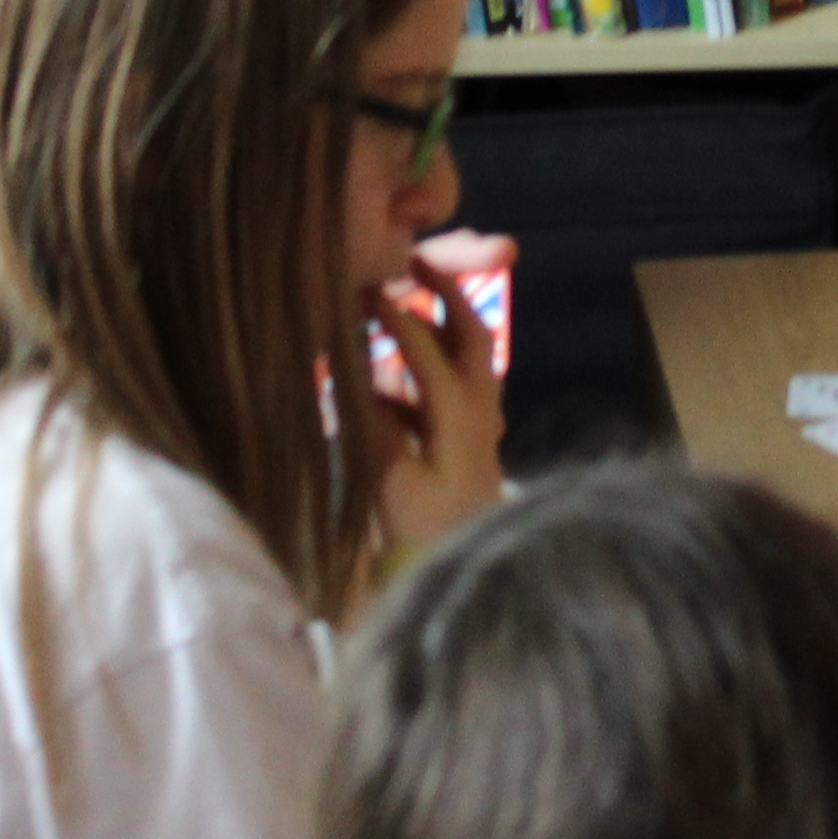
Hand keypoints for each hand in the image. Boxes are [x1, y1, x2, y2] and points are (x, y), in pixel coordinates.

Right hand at [369, 232, 515, 561]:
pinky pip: (453, 390)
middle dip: (444, 293)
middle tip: (411, 261)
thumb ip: (373, 426)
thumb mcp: (389, 482)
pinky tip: (386, 378)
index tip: (366, 287)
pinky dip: (426, 370)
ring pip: (467, 358)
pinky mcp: (472, 444)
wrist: (472, 577)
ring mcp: (481, 424)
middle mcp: (479, 408)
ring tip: (400, 303)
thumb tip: (357, 380)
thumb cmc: (427, 533)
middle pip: (470, 333)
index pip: (429, 347)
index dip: (397, 315)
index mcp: (459, 411)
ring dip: (441, 325)